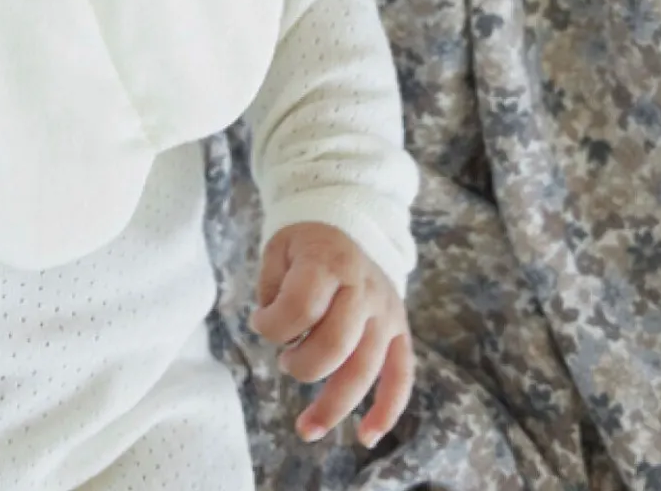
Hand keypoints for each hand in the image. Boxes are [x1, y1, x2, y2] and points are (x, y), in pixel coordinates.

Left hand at [250, 222, 412, 448]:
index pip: (301, 306)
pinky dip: (387, 409)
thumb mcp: (278, 249)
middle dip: (301, 366)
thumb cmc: (305, 244)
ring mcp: (386, 312)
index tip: (259, 322)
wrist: (348, 224)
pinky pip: (401, 375)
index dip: (271, 325)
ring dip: (334, 405)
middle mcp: (363, 288)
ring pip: (365, 369)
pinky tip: (366, 436)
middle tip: (284, 360)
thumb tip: (276, 332)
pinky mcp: (400, 330)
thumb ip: (274, 290)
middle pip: (335, 345)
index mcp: (329, 262)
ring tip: (306, 427)